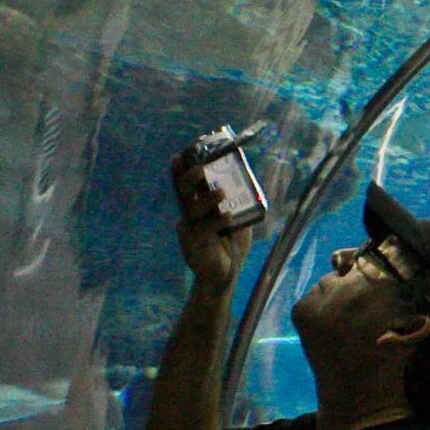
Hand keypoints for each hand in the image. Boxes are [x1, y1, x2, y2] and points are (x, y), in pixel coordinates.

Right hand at [170, 152, 252, 294]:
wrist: (225, 276)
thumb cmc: (230, 246)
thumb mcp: (238, 220)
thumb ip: (239, 203)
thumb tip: (248, 180)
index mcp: (196, 208)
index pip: (186, 185)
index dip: (182, 170)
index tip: (182, 153)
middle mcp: (189, 217)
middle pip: (183, 192)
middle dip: (190, 177)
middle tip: (203, 169)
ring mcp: (189, 231)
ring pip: (192, 209)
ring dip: (208, 198)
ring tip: (222, 192)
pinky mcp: (194, 244)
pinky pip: (205, 228)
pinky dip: (218, 220)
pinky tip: (228, 217)